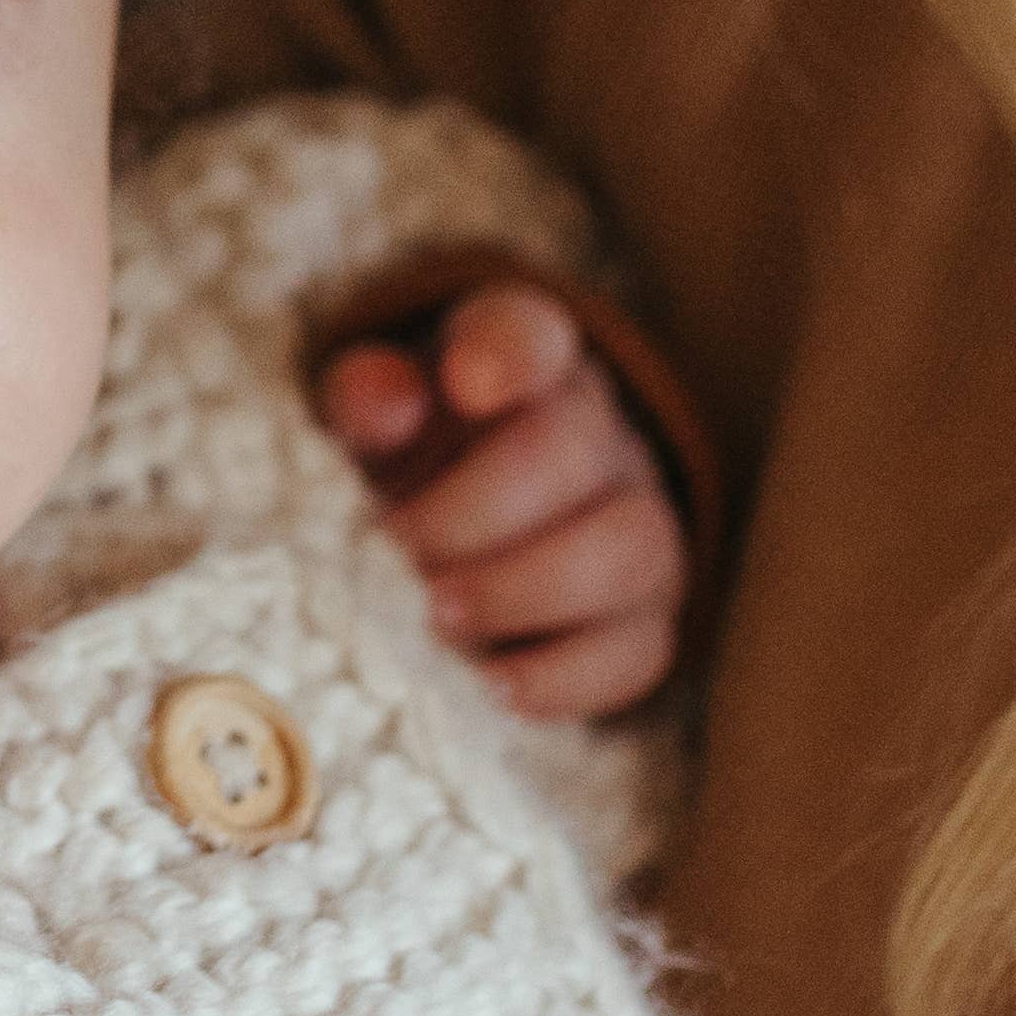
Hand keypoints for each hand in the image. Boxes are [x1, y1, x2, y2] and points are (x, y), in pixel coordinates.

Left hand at [318, 280, 690, 722]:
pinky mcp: (647, 619)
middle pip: (576, 452)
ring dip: (524, 592)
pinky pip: (639, 651)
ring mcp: (639, 527)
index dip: (507, 352)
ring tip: (436, 617)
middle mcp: (600, 434)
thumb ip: (368, 398)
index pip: (531, 331)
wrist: (456, 518)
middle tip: (401, 549)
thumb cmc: (408, 451)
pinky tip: (492, 683)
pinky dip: (566, 676)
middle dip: (480, 511)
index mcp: (523, 361)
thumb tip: (384, 401)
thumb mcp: (370, 414)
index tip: (465, 382)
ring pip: (630, 553)